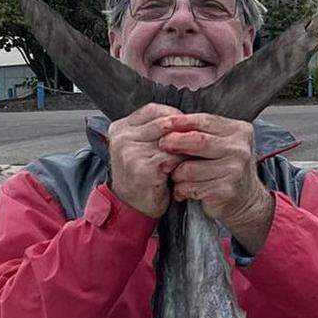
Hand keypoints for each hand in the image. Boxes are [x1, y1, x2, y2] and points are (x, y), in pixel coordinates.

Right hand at [107, 103, 184, 217]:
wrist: (131, 207)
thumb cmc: (142, 175)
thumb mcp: (141, 146)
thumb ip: (155, 130)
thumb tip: (186, 118)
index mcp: (120, 128)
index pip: (153, 110)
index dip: (174, 115)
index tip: (187, 126)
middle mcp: (122, 137)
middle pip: (163, 123)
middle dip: (182, 132)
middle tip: (197, 141)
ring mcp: (130, 152)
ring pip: (170, 139)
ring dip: (185, 147)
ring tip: (192, 156)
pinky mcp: (142, 167)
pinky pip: (172, 157)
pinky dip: (183, 162)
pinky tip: (185, 169)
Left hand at [159, 113, 274, 252]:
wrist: (246, 200)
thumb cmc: (227, 168)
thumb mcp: (222, 144)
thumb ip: (203, 133)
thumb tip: (170, 123)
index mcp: (239, 132)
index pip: (206, 121)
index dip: (182, 121)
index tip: (165, 123)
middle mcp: (239, 149)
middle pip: (198, 141)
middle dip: (175, 142)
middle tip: (162, 144)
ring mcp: (234, 171)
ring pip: (190, 168)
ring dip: (177, 173)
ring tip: (177, 176)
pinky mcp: (225, 191)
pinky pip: (191, 187)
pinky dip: (181, 189)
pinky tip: (183, 191)